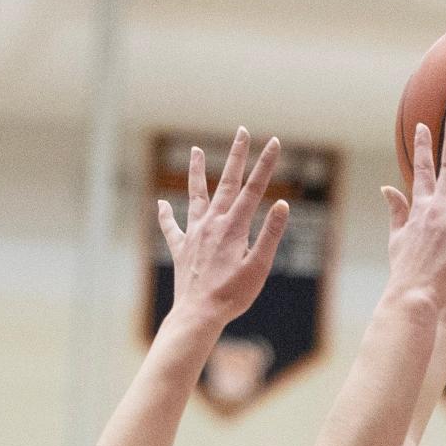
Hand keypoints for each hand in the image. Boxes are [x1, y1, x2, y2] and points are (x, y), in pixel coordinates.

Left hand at [157, 128, 289, 330]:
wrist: (198, 314)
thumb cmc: (232, 296)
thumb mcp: (259, 267)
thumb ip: (270, 234)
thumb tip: (283, 204)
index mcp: (234, 227)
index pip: (254, 189)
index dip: (266, 165)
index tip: (275, 143)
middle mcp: (212, 223)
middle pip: (227, 183)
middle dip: (237, 156)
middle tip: (242, 131)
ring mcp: (194, 234)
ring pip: (195, 195)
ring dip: (197, 172)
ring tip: (196, 150)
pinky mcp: (181, 249)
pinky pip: (172, 228)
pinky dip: (167, 215)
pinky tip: (163, 204)